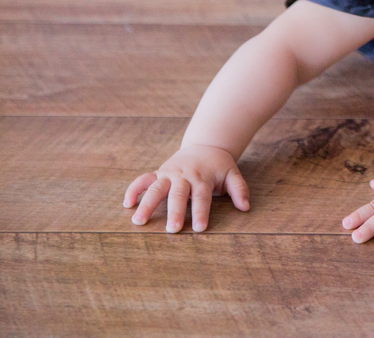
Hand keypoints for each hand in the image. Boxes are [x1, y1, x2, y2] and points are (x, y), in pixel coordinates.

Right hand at [123, 144, 249, 232]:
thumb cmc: (219, 165)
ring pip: (156, 188)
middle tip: (172, 229)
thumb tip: (245, 207)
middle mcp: (184, 175)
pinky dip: (134, 189)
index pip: (202, 197)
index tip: (200, 228)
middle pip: (178, 194)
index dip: (201, 212)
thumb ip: (239, 189)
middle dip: (175, 212)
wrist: (206, 144)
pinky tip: (127, 204)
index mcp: (202, 177)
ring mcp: (169, 173)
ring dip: (147, 204)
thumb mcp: (232, 174)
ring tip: (139, 221)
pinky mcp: (159, 172)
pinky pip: (143, 180)